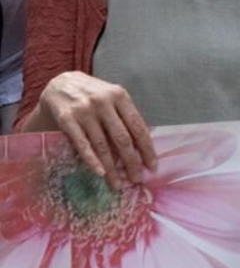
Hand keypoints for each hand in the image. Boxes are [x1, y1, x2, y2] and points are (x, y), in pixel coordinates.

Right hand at [37, 71, 157, 188]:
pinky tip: (99, 173)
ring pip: (102, 145)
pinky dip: (91, 160)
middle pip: (122, 138)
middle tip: (136, 179)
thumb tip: (140, 148)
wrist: (60, 83)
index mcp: (120, 96)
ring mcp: (84, 111)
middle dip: (131, 162)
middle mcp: (103, 103)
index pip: (138, 127)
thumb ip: (124, 116)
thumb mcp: (112, 97)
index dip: (147, 149)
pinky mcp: (67, 119)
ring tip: (117, 183)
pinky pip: (82, 144)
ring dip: (111, 167)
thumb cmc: (92, 94)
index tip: (152, 167)